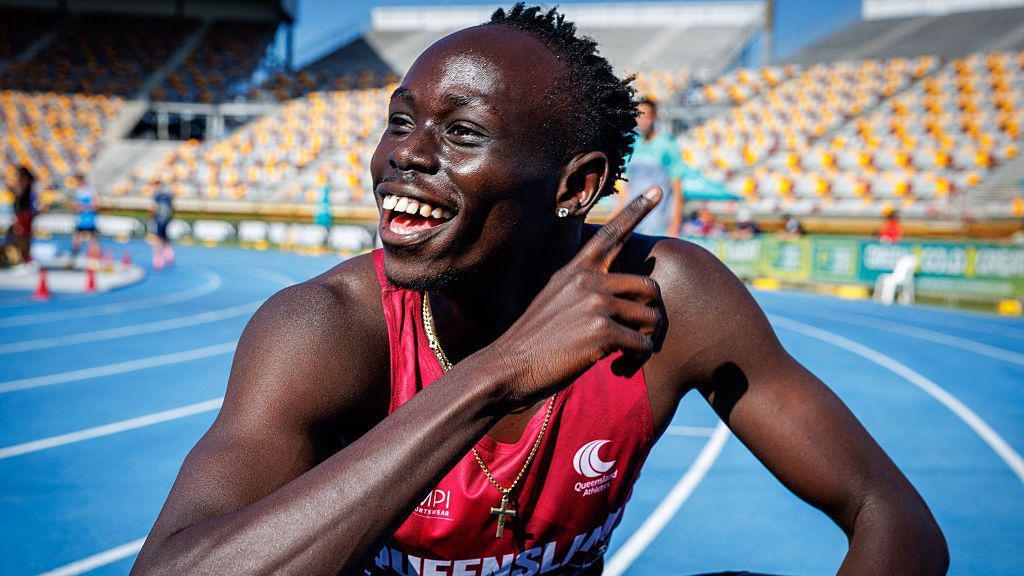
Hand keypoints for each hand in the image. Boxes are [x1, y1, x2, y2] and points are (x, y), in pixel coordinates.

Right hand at [488, 187, 666, 407]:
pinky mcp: (601, 330)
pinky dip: (636, 360)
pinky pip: (642, 344)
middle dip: (654, 316)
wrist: (508, 368)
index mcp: (576, 270)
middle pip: (650, 286)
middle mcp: (588, 280)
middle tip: (642, 340)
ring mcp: (595, 302)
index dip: (637, 210)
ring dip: (647, 343)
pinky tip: (618, 369)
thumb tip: (623, 300)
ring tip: (626, 358)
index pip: (611, 234)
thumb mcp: (556, 303)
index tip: (659, 189)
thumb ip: (586, 292)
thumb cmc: (534, 343)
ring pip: (652, 318)